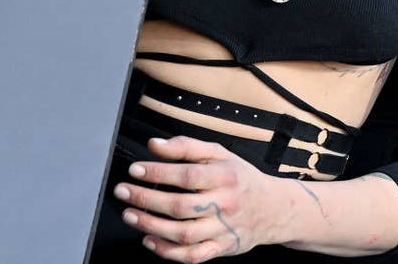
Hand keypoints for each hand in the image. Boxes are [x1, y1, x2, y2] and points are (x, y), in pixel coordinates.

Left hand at [113, 135, 287, 260]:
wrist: (274, 208)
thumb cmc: (241, 177)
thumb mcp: (219, 153)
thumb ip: (186, 146)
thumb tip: (154, 145)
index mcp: (224, 176)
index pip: (187, 175)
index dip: (158, 173)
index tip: (135, 170)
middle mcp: (224, 204)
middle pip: (180, 206)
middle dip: (146, 199)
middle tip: (123, 192)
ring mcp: (223, 230)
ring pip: (184, 234)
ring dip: (151, 226)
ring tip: (130, 215)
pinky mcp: (221, 249)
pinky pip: (192, 256)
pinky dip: (168, 251)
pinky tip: (150, 240)